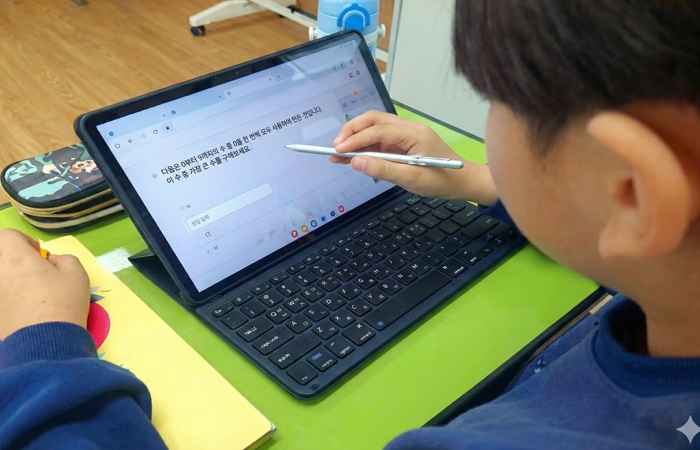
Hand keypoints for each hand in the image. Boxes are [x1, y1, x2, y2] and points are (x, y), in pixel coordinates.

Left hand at [0, 229, 89, 339]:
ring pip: (1, 278)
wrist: (45, 344)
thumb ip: (64, 259)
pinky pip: (2, 298)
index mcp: (15, 257)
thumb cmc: (62, 303)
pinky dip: (8, 300)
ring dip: (10, 280)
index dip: (25, 241)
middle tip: (31, 272)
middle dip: (13, 259)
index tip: (39, 256)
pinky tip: (23, 312)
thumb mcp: (77, 274)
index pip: (7, 235)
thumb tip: (51, 262)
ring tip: (28, 294)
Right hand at [331, 111, 497, 204]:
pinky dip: (364, 147)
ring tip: (337, 154)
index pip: (378, 131)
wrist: (462, 182)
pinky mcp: (403, 143)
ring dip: (355, 139)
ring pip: (374, 128)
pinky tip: (352, 157)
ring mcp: (405, 135)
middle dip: (351, 132)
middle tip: (335, 148)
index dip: (355, 139)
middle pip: (373, 120)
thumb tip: (355, 162)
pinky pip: (379, 140)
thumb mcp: (411, 178)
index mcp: (413, 133)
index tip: (337, 150)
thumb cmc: (441, 180)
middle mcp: (407, 128)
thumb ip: (383, 169)